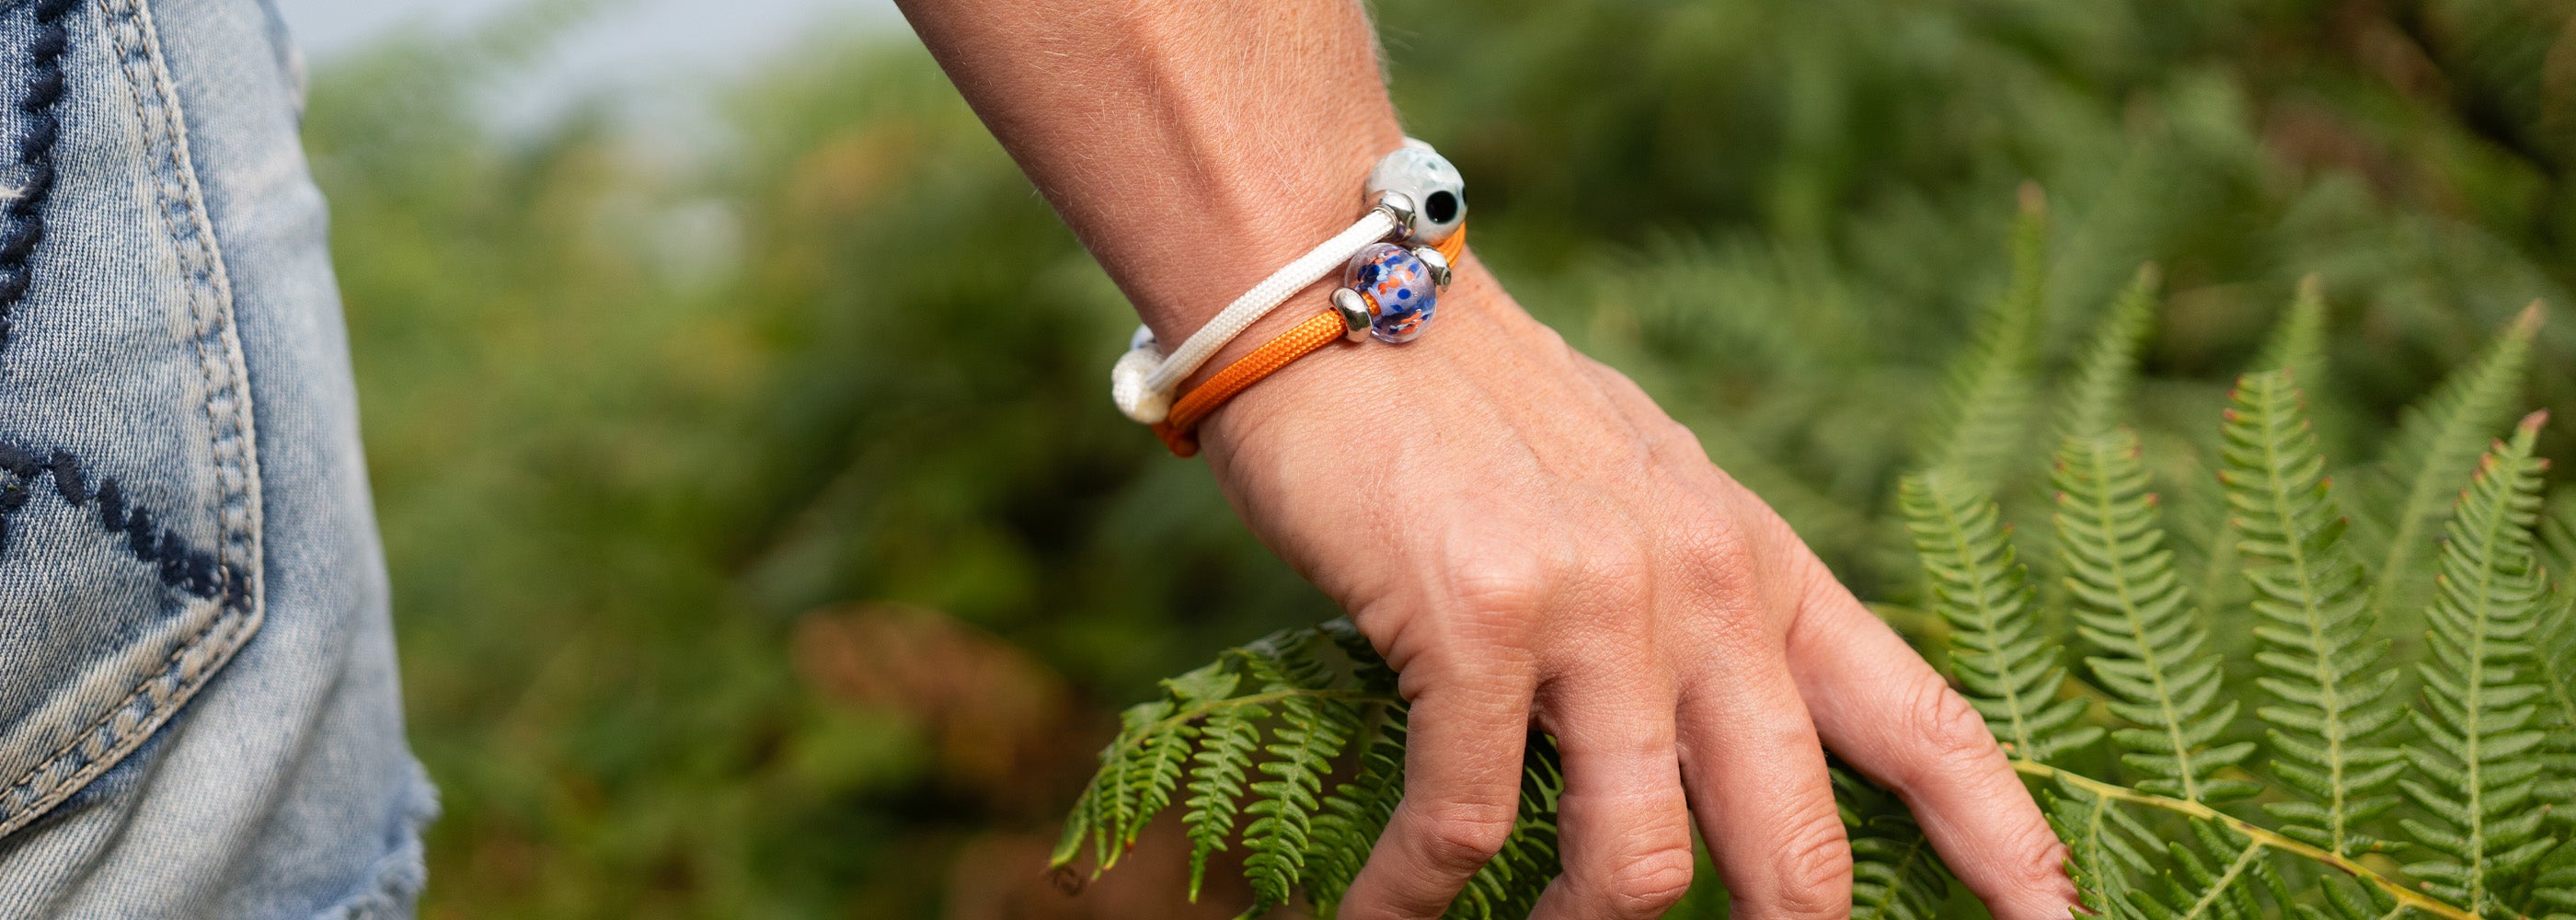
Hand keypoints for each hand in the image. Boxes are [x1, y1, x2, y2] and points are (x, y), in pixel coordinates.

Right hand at [1196, 267, 2080, 919]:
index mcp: (1756, 564)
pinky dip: (1413, 895)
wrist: (1344, 292)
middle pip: (1798, 842)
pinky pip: (1466, 823)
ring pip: (1642, 864)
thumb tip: (1707, 723)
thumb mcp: (1630, 488)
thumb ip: (1690, 596)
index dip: (2008, 843)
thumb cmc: (1469, 404)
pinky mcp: (1480, 618)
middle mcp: (1704, 589)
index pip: (1918, 721)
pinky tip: (1380, 913)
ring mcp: (1600, 604)